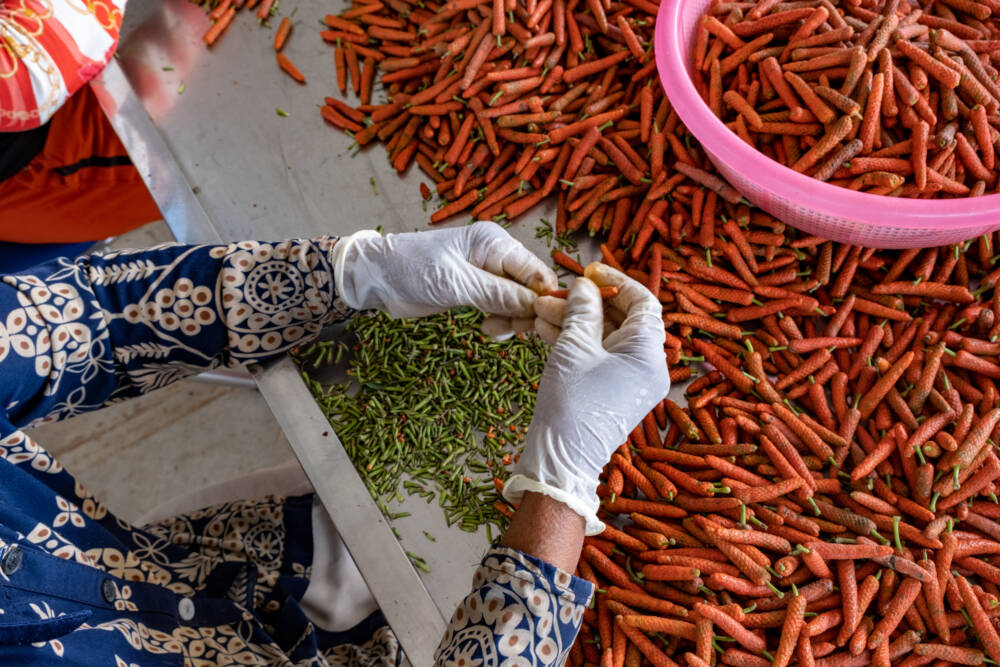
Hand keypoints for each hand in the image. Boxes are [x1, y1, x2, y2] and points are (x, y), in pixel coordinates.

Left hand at [333, 222, 556, 333]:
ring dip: (512, 319)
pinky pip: (502, 306)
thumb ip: (498, 294)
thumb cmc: (411, 270)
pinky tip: (489, 329)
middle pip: (531, 287)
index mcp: (494, 242)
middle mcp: (496, 254)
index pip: (536, 271)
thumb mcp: (456, 284)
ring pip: (519, 300)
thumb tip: (537, 304)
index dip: (541, 298)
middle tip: (508, 330)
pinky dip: (501, 321)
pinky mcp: (477, 289)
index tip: (534, 323)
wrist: (377, 277)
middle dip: (525, 311)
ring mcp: (487, 273)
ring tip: (491, 330)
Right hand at [503, 263, 668, 534]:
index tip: (589, 270)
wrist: (561, 460)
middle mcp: (648, 366)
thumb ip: (581, 310)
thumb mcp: (574, 347)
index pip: (644, 302)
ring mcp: (631, 381)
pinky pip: (599, 356)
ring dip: (576, 320)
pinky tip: (545, 328)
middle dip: (589, 301)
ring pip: (606, 337)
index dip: (617, 280)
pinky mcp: (612, 392)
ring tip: (542, 308)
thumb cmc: (572, 403)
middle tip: (560, 290)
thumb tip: (584, 286)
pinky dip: (577, 341)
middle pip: (624, 318)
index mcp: (649, 353)